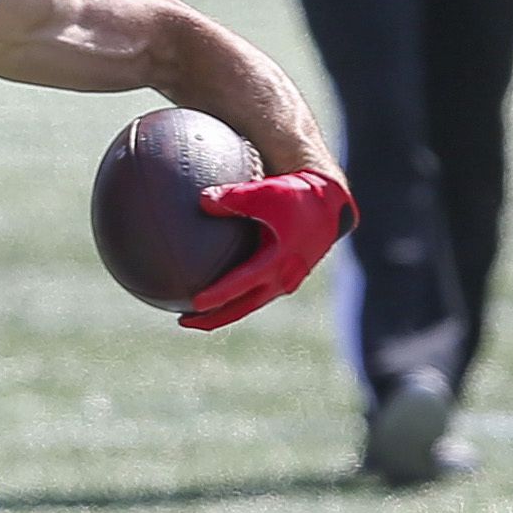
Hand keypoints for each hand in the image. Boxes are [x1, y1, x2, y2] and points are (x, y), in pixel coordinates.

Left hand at [180, 168, 355, 331]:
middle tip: (183, 321)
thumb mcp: (266, 192)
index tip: (195, 303)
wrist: (329, 204)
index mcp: (277, 261)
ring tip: (194, 315)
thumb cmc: (296, 196)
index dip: (218, 295)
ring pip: (249, 304)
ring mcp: (284, 281)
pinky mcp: (284, 277)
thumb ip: (234, 196)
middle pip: (242, 308)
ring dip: (223, 312)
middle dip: (213, 318)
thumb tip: (203, 200)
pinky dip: (236, 299)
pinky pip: (256, 294)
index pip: (242, 284)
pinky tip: (217, 295)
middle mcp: (282, 278)